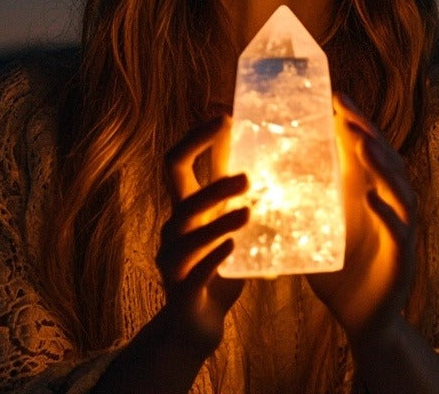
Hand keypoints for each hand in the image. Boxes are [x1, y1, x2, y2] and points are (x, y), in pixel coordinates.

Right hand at [155, 114, 248, 356]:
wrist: (196, 323)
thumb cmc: (216, 266)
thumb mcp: (224, 223)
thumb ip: (236, 193)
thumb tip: (265, 149)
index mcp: (184, 206)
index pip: (177, 159)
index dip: (196, 135)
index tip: (224, 115)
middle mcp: (173, 225)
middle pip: (178, 187)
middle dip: (208, 174)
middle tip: (247, 173)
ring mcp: (172, 257)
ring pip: (187, 229)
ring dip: (217, 217)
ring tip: (247, 211)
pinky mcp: (181, 289)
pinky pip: (195, 270)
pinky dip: (214, 257)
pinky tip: (233, 249)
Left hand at [305, 94, 417, 345]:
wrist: (363, 321)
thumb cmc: (338, 273)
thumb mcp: (314, 230)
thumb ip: (298, 201)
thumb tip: (255, 173)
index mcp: (368, 195)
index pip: (366, 149)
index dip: (354, 122)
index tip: (335, 95)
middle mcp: (388, 206)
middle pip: (386, 160)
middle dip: (368, 133)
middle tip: (347, 111)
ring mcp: (400, 231)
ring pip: (399, 190)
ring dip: (382, 165)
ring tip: (362, 144)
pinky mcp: (402, 259)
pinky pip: (399, 232)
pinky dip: (386, 214)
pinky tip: (371, 200)